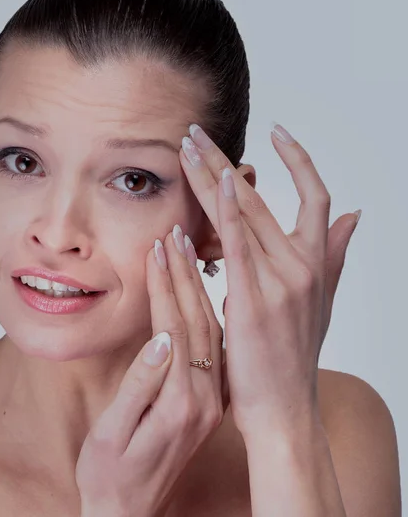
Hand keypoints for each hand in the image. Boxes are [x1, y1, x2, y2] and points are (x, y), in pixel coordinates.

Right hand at [75, 227, 228, 516]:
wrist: (130, 514)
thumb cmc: (110, 476)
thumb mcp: (113, 434)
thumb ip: (140, 386)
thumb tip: (160, 339)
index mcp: (181, 403)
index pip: (175, 326)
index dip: (165, 285)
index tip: (157, 248)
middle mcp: (205, 398)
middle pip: (198, 321)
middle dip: (185, 274)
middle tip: (175, 235)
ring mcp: (210, 399)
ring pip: (210, 329)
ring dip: (197, 287)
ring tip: (186, 252)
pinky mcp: (207, 400)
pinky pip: (213, 346)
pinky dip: (205, 310)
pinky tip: (200, 290)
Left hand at [180, 122, 359, 437]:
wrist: (284, 409)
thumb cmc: (293, 356)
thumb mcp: (320, 300)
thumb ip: (334, 254)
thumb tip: (353, 215)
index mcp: (316, 262)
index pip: (316, 196)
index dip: (299, 159)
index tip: (276, 132)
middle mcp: (303, 265)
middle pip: (263, 196)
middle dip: (226, 160)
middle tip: (198, 133)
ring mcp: (281, 282)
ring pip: (246, 213)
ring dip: (214, 176)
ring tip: (188, 148)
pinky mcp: (255, 301)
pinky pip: (240, 245)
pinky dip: (229, 211)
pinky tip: (215, 182)